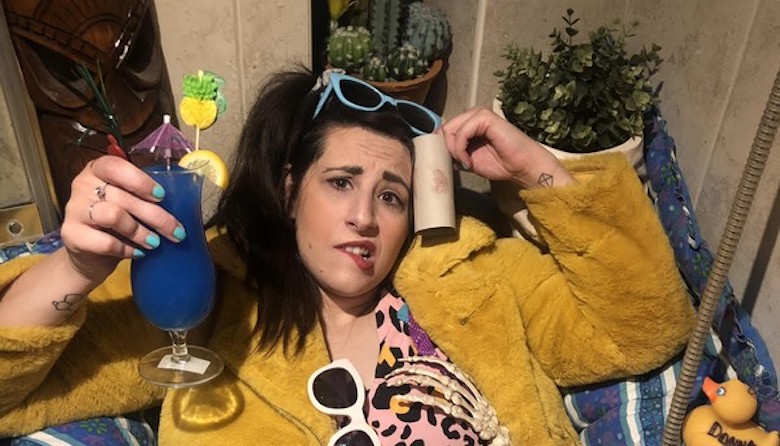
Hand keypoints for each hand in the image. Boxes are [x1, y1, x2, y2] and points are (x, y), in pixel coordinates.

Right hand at [60, 156, 183, 282]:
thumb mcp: (130, 204)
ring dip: (141, 232)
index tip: (161, 196)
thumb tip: (180, 203)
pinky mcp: (71, 234)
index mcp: (98, 169)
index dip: (140, 181)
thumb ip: (143, 197)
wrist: (89, 256)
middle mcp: (82, 184)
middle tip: (177, 232)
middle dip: (156, 217)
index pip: (116, 166)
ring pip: (114, 216)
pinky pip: (105, 242)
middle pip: (123, 197)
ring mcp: (74, 209)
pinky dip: (127, 249)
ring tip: (155, 243)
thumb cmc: (117, 224)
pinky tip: (138, 253)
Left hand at [440, 107, 574, 188]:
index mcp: (469, 123)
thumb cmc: (500, 163)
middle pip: (444, 129)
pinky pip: (462, 132)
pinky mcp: (485, 117)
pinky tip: (469, 161)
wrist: (522, 167)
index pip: (444, 130)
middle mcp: (473, 115)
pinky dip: (460, 149)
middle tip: (461, 165)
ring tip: (467, 163)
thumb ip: (455, 151)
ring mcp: (479, 114)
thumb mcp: (469, 159)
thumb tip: (437, 151)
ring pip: (450, 130)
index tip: (453, 164)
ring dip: (454, 151)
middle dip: (448, 150)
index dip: (442, 148)